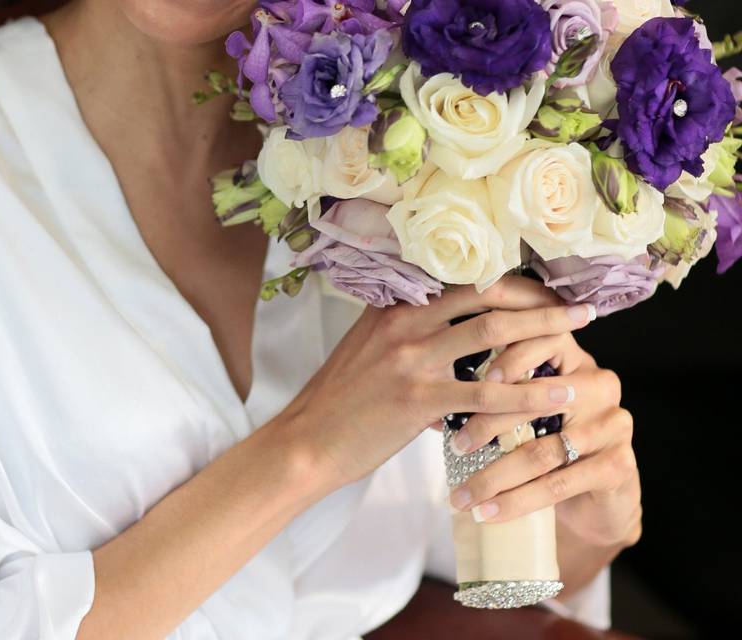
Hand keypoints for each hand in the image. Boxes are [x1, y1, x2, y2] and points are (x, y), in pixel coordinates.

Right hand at [272, 276, 596, 494]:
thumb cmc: (341, 401)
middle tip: (577, 306)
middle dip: (539, 298)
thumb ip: (413, 339)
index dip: (511, 282)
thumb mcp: (370, 351)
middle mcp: (404, 321)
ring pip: (493, 333)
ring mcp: (411, 358)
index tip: (545, 289)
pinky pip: (487, 394)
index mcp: (394, 305)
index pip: (463, 279)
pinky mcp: (418, 398)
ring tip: (582, 335)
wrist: (308, 440)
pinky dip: (529, 393)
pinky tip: (559, 395)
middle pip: (487, 294)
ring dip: (545, 331)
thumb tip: (460, 351)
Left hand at [444, 330, 642, 549]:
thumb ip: (498, 391)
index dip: (504, 359)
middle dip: (488, 424)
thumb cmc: (548, 444)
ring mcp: (614, 424)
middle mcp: (599, 383)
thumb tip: (436, 390)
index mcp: (574, 359)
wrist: (595, 499)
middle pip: (537, 398)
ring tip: (460, 494)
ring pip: (543, 449)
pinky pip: (558, 483)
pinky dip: (516, 501)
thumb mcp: (525, 411)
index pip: (539, 342)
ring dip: (494, 475)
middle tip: (454, 446)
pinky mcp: (619, 465)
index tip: (467, 381)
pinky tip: (487, 513)